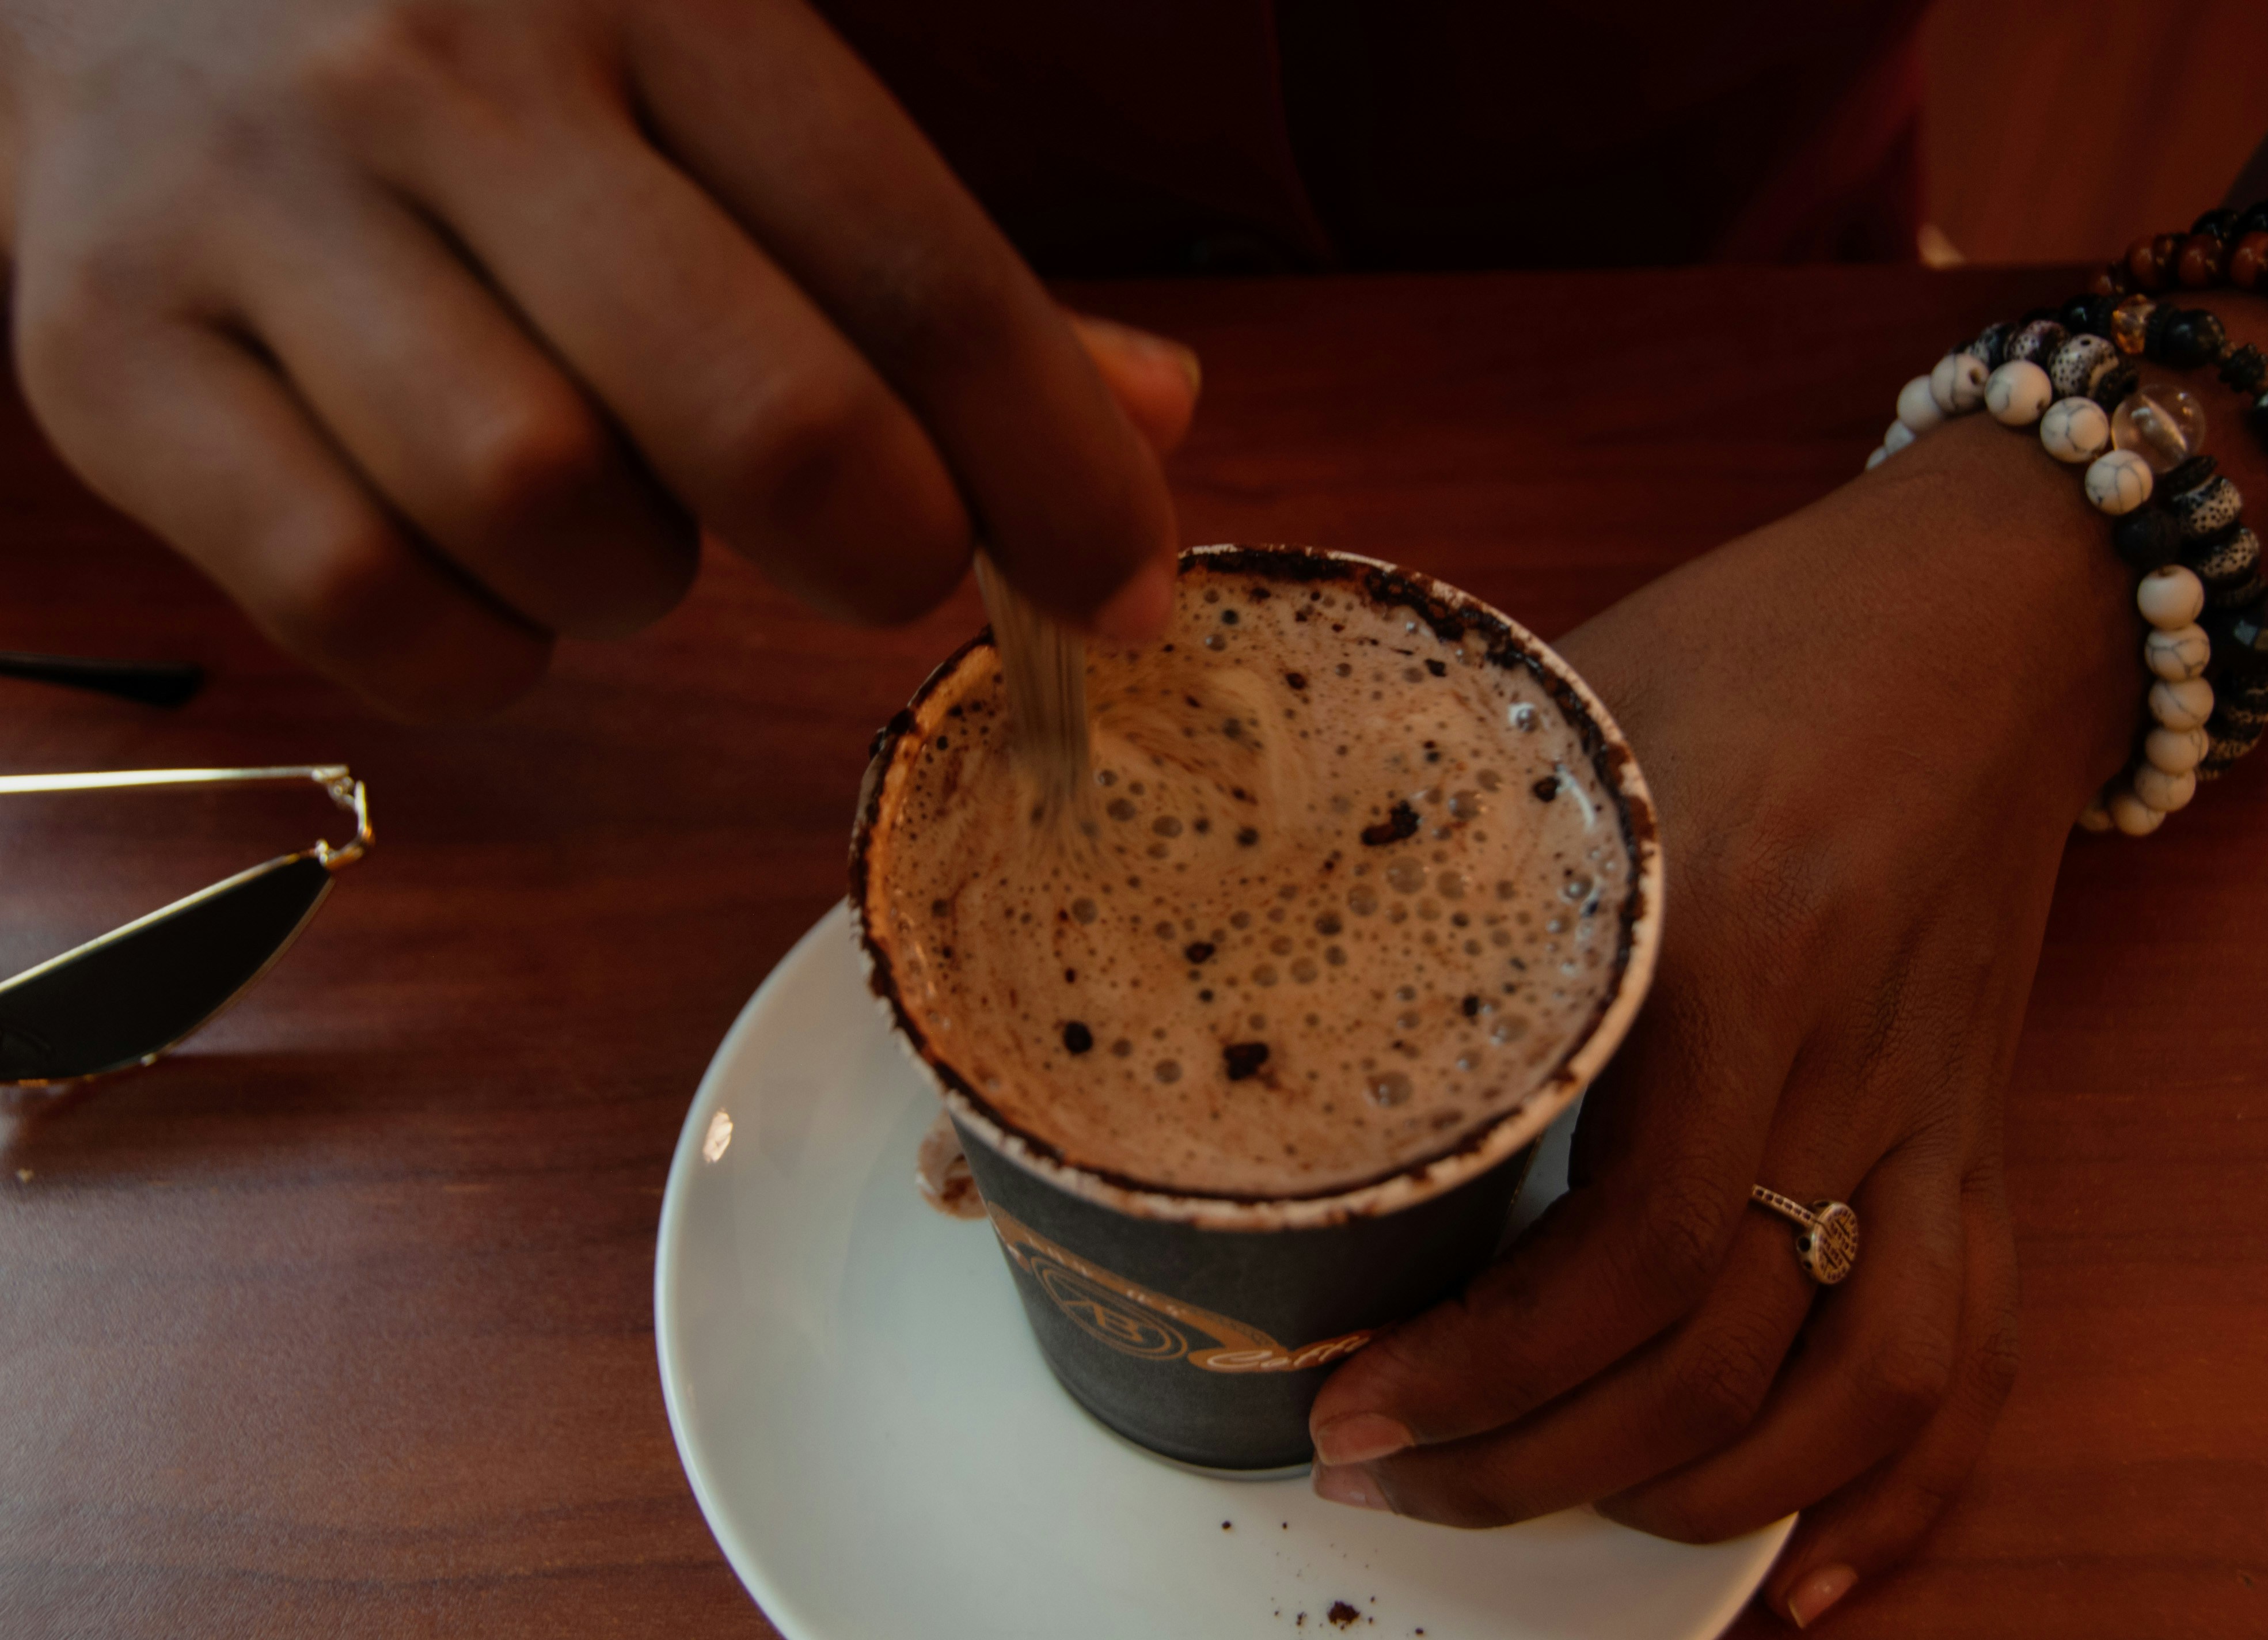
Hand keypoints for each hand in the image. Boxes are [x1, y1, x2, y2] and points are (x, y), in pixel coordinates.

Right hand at [0, 0, 1194, 717]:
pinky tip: (479, 564)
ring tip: (616, 507)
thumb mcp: (708, 74)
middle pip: (762, 419)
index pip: (922, 272)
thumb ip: (915, 260)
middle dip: (882, 546)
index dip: (1059, 472)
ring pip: (551, 517)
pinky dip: (468, 644)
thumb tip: (1152, 414)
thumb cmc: (470, 39)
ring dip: (639, 583)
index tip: (1124, 589)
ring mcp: (254, 217)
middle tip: (887, 562)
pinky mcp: (103, 355)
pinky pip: (360, 601)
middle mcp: (442, 83)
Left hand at [1306, 417, 2147, 1626]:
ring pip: (1866, 1387)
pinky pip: (1982, 1345)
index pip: (1623, 1250)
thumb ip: (1431, 833)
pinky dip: (1905, 1484)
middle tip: (1390, 1475)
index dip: (1481, 1372)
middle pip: (1721, 1356)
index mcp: (1723, 948)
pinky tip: (1802, 1568)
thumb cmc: (1756, 639)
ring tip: (1558, 1509)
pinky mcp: (1984, 1127)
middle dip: (1537, 1462)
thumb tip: (1239, 923)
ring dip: (1703, 1494)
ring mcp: (1933, 1109)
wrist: (1987, 607)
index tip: (1349, 1409)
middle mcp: (1842, 1058)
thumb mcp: (1564, 711)